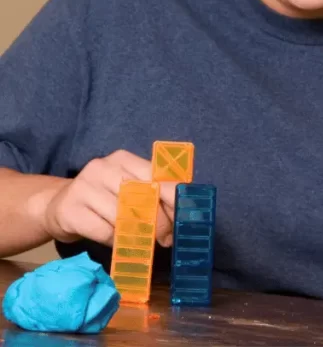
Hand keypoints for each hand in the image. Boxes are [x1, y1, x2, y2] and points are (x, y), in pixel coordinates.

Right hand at [42, 150, 176, 247]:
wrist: (57, 206)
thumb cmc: (104, 198)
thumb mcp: (129, 188)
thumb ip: (154, 193)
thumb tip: (186, 211)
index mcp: (123, 159)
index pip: (157, 178)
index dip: (174, 201)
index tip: (183, 220)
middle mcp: (102, 167)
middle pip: (143, 197)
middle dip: (160, 221)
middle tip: (166, 239)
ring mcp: (84, 187)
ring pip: (124, 217)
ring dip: (139, 234)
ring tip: (143, 242)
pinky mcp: (70, 210)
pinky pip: (105, 232)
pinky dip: (117, 241)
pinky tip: (117, 242)